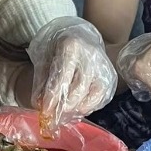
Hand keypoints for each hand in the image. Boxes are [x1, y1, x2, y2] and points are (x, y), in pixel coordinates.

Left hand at [28, 17, 117, 137]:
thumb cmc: (58, 47)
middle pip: (78, 90)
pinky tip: (77, 106)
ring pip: (91, 97)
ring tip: (64, 111)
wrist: (81, 35)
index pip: (62, 76)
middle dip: (64, 106)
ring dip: (76, 109)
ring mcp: (103, 67)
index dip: (53, 96)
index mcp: (71, 46)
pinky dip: (88, 107)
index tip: (45, 110)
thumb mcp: (44, 56)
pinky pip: (101, 100)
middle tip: (54, 116)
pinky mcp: (110, 78)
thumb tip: (39, 104)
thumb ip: (41, 80)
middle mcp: (91, 56)